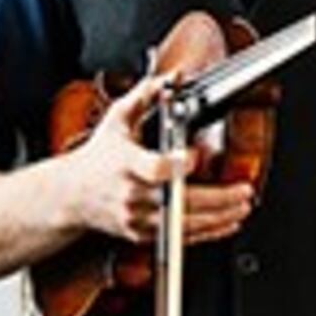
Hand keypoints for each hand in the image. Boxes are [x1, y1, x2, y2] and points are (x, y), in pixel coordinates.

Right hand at [57, 76, 256, 246]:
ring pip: (185, 224)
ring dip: (220, 217)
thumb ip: (146, 94)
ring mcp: (138, 218)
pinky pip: (180, 238)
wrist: (71, 196)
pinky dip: (208, 231)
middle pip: (180, 202)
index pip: (153, 169)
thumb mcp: (117, 118)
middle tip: (244, 190)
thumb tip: (174, 77)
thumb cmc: (97, 157)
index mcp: (126, 163)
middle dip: (219, 199)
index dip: (177, 164)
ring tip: (243, 205)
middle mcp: (132, 194)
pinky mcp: (143, 235)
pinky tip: (227, 221)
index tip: (197, 156)